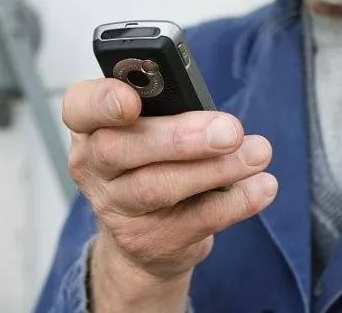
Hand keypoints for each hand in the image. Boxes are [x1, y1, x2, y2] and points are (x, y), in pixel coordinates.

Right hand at [62, 77, 276, 310]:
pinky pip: (195, 220)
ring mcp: (116, 208)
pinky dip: (235, 202)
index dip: (103, 101)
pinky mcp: (148, 241)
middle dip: (181, 138)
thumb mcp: (152, 125)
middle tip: (230, 131)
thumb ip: (169, 109)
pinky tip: (261, 186)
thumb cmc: (154, 157)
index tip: (131, 100)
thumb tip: (216, 118)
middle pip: (124, 148)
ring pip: (159, 187)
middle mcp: (93, 165)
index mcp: (91, 124)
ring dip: (216, 169)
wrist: (146, 232)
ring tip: (257, 153)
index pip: (80, 106)